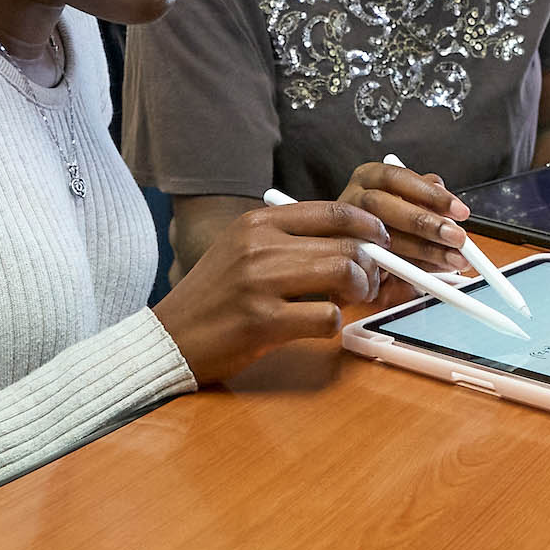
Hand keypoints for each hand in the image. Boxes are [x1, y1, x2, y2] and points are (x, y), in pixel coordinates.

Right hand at [150, 200, 387, 384]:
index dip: (369, 226)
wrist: (169, 337)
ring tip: (349, 302)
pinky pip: (328, 316)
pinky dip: (334, 323)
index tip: (380, 241)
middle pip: (346, 243)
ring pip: (344, 273)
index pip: (334, 211)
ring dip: (359, 292)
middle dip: (370, 265)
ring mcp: (260, 283)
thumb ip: (293, 241)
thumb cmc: (216, 296)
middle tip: (368, 283)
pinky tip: (319, 326)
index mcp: (258, 223)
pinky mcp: (262, 322)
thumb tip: (357, 243)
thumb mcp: (244, 251)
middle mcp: (260, 246)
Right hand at [338, 161, 472, 272]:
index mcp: (369, 177)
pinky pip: (374, 264)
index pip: (398, 178)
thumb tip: (450, 210)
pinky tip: (429, 273)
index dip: (430, 194)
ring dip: (421, 250)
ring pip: (379, 237)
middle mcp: (352, 197)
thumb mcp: (407, 199)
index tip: (459, 211)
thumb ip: (426, 198)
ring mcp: (343, 227)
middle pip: (383, 206)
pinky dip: (405, 270)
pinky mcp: (345, 256)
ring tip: (452, 260)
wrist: (349, 248)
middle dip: (424, 223)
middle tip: (457, 238)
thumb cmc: (386, 218)